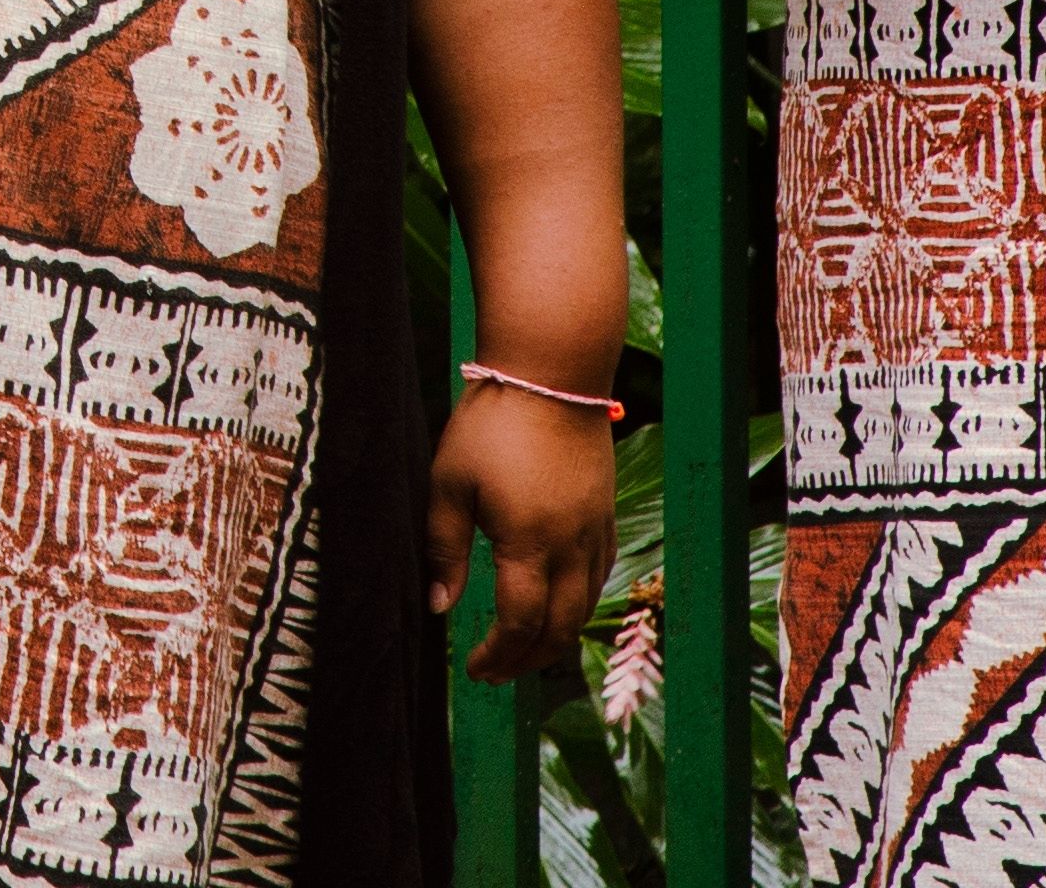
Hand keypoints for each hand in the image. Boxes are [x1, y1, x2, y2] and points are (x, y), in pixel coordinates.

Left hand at [426, 378, 615, 685]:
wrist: (551, 373)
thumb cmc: (491, 423)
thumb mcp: (450, 482)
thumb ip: (444, 548)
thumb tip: (440, 607)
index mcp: (529, 542)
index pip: (519, 624)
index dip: (498, 656)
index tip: (475, 670)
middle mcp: (571, 546)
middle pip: (561, 630)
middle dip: (529, 660)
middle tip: (497, 672)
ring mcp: (595, 530)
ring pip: (586, 607)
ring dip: (556, 637)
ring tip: (523, 647)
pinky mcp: (605, 513)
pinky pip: (600, 574)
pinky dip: (579, 602)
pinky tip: (557, 602)